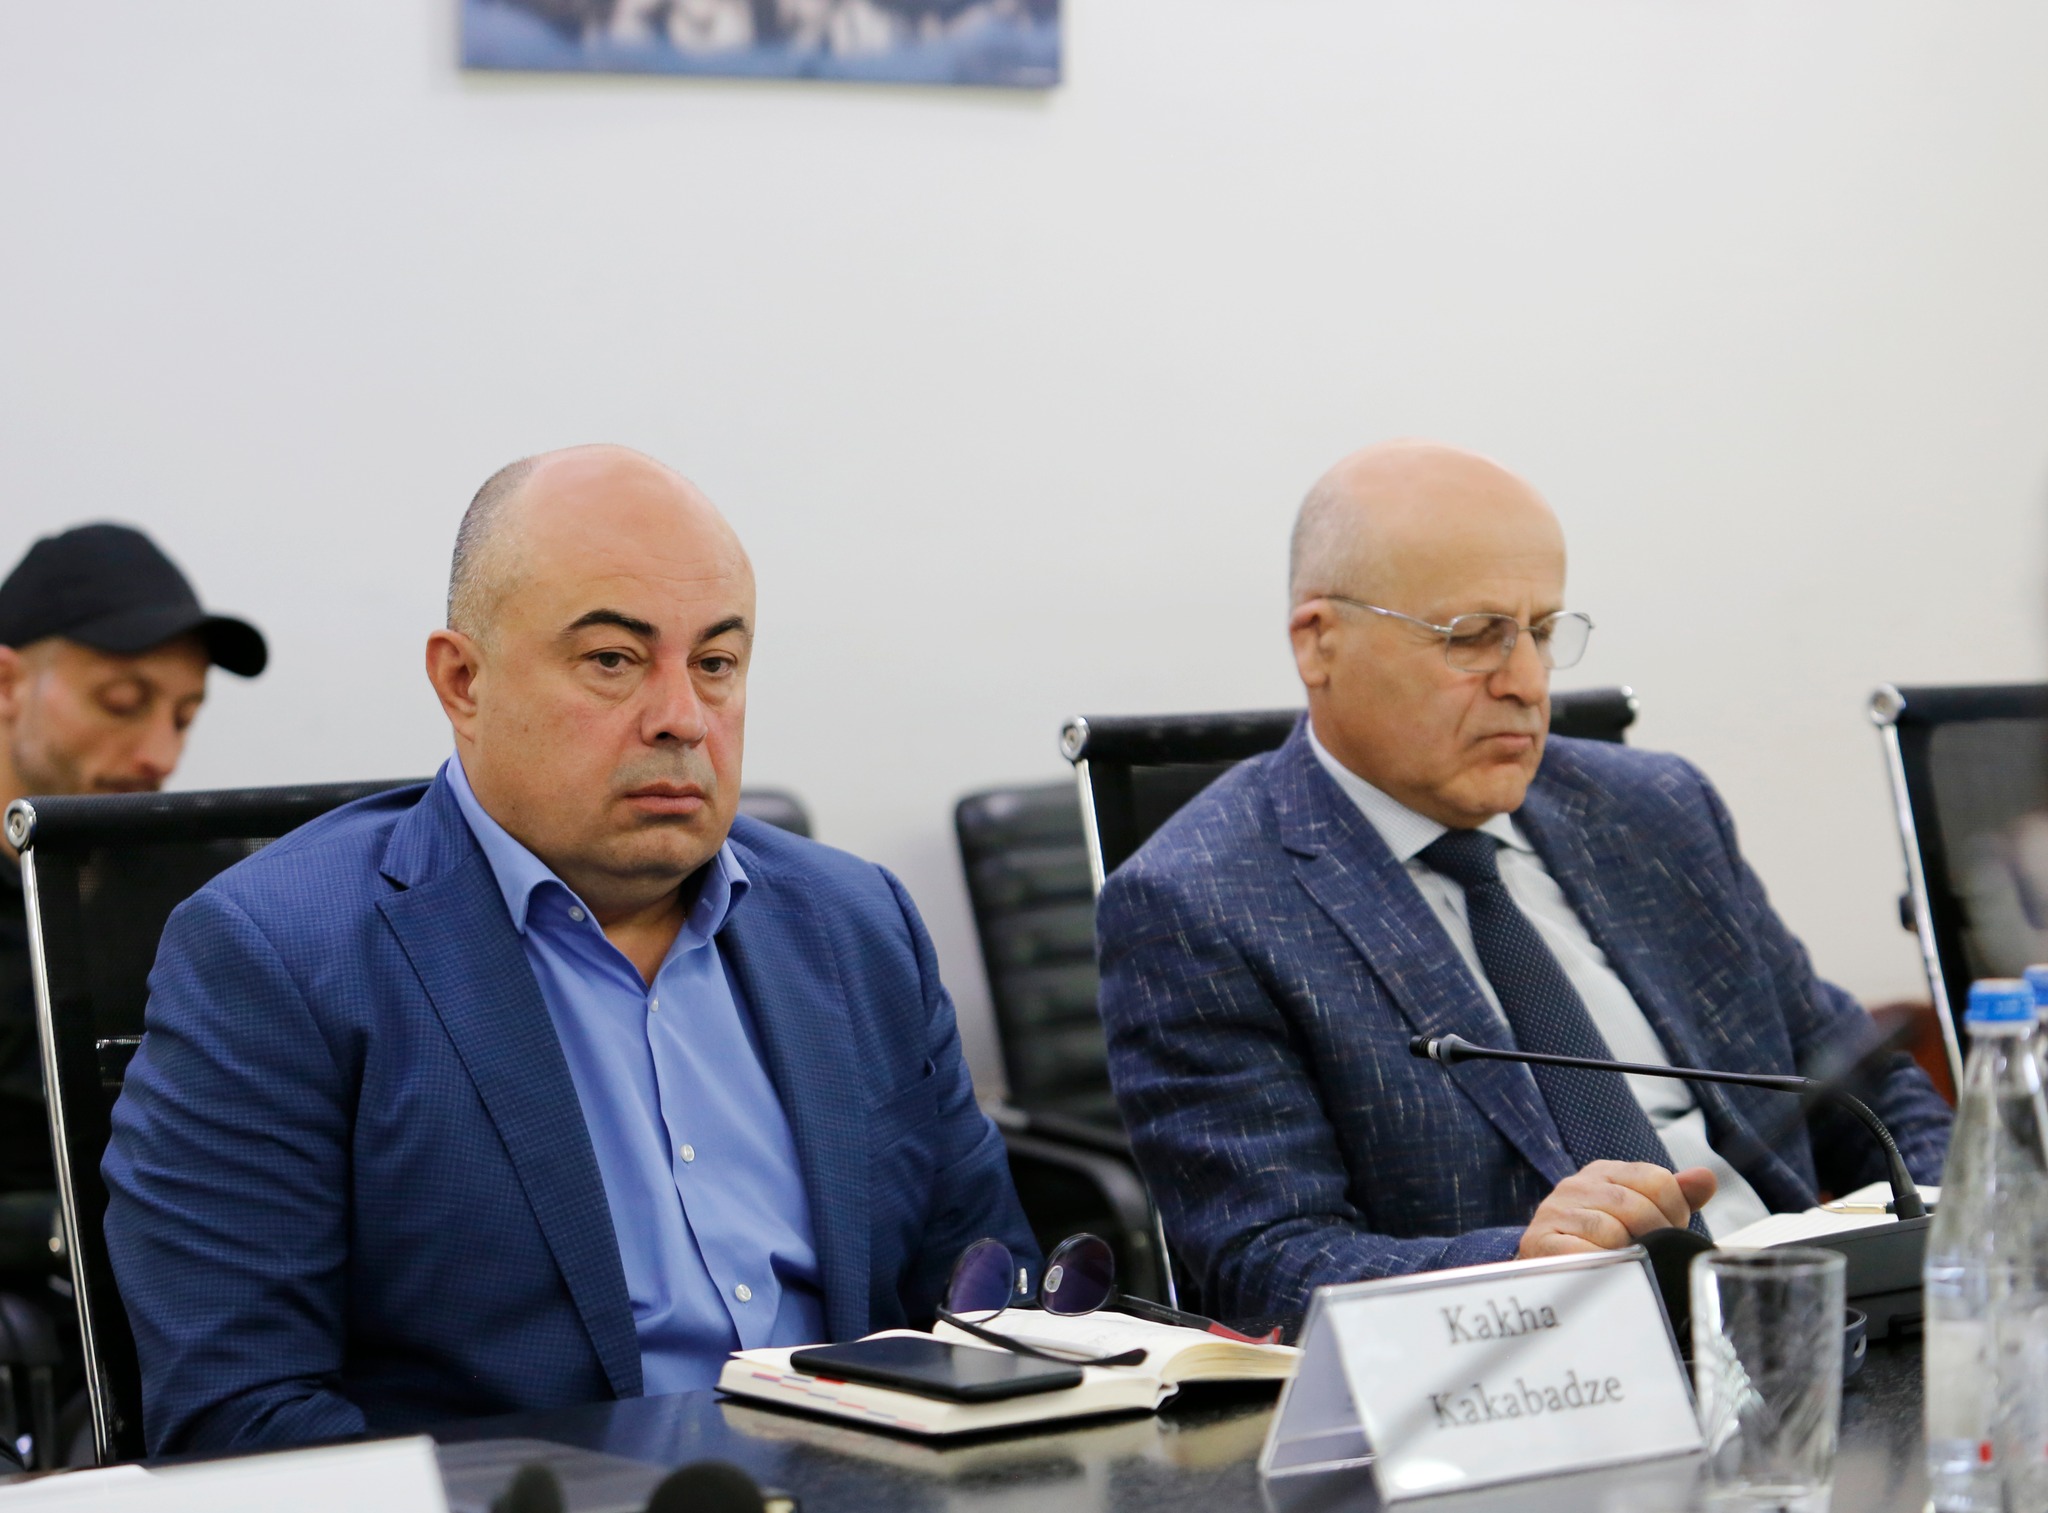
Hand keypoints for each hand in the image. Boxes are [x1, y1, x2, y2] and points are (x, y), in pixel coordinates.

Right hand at [1516, 1161, 1717, 1258]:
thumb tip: (1706, 1178)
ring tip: (1624, 1265)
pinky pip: (1584, 1253)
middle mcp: (1577, 1185)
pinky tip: (1603, 1270)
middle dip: (1654, 1238)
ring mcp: (1555, 1211)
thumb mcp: (1639, 1215)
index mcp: (1605, 1172)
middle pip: (1636, 1206)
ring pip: (1612, 1231)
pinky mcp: (1540, 1240)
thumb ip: (1674, 1197)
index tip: (1665, 1234)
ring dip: (1626, 1255)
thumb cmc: (1600, 1244)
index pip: (1657, 1180)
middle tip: (1651, 1256)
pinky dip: (1601, 1266)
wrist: (1549, 1269)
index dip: (1672, 1213)